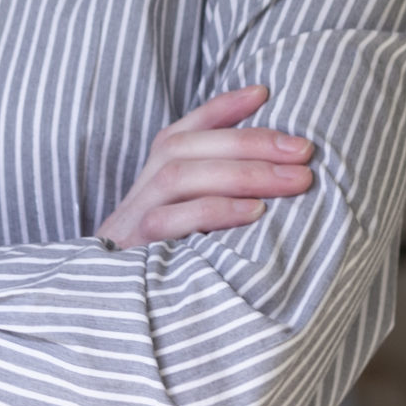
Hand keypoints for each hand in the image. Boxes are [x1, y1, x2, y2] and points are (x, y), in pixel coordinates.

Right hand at [95, 84, 312, 251]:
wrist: (101, 312)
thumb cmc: (165, 265)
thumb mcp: (186, 224)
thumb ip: (216, 196)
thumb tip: (280, 174)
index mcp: (154, 177)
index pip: (184, 130)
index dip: (221, 108)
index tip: (264, 93)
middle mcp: (142, 189)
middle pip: (186, 147)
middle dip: (250, 142)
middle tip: (304, 151)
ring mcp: (135, 218)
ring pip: (179, 175)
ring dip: (242, 173)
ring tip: (294, 180)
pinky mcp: (135, 249)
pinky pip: (170, 221)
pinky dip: (215, 211)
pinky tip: (255, 213)